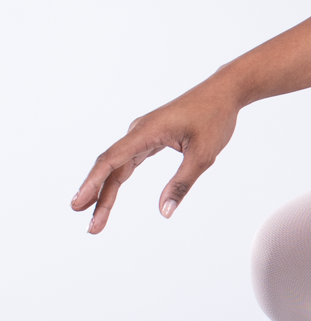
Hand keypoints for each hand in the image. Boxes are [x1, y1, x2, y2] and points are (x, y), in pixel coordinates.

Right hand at [71, 77, 240, 233]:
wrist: (223, 92)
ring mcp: (141, 134)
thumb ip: (182, 184)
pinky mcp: (149, 137)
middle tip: (91, 228)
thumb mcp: (203, 155)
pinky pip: (127, 161)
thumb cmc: (214, 119)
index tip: (78, 203)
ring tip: (97, 219)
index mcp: (146, 132)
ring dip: (106, 192)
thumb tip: (165, 212)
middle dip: (98, 198)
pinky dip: (118, 179)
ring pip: (117, 167)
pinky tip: (108, 196)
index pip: (112, 160)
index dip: (93, 183)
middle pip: (110, 168)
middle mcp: (138, 132)